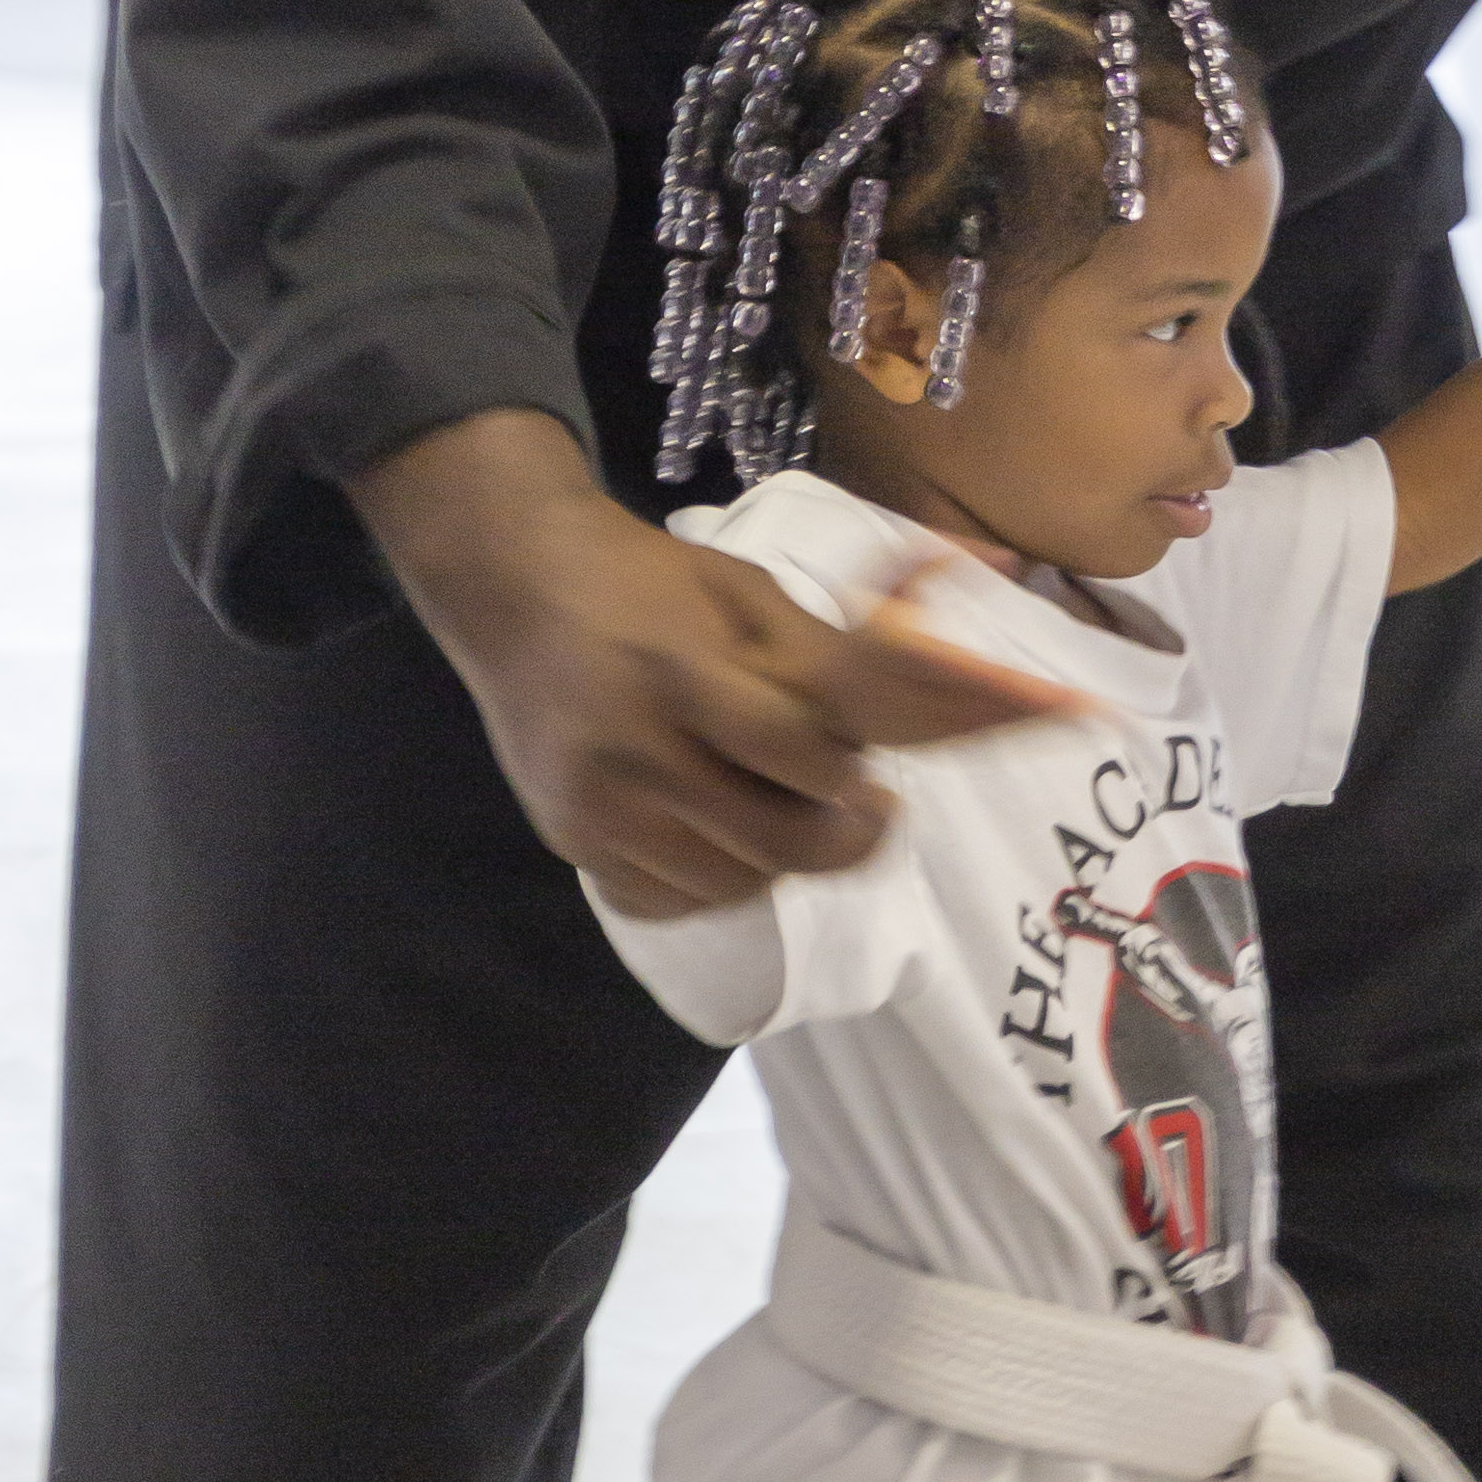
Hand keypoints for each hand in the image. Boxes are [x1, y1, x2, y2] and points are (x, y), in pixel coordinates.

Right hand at [350, 410, 1081, 913]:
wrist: (511, 587)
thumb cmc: (653, 582)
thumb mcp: (749, 593)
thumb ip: (839, 654)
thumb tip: (970, 655)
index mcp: (687, 675)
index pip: (802, 760)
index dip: (856, 785)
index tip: (887, 794)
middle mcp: (638, 751)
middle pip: (777, 845)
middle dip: (844, 840)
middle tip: (866, 817)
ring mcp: (599, 808)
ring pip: (734, 883)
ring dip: (785, 859)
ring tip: (790, 809)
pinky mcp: (573, 841)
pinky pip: (675, 899)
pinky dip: (720, 879)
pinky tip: (725, 832)